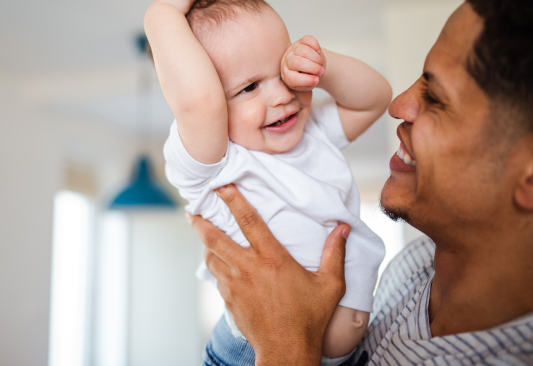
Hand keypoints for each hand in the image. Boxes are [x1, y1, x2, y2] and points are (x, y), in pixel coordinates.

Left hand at [188, 184, 349, 365]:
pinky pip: (217, 276)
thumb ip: (334, 254)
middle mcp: (249, 268)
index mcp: (272, 259)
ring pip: (212, 257)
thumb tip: (343, 228)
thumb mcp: (330, 285)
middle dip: (201, 221)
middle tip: (193, 209)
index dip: (233, 200)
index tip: (222, 186)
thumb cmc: (309, 318)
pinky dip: (214, 265)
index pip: (249, 221)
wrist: (286, 351)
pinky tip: (216, 261)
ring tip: (201, 231)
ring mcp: (235, 285)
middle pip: (215, 238)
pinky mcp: (229, 299)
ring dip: (205, 243)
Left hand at [281, 35, 326, 90]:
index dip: (306, 80)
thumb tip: (316, 78)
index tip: (317, 80)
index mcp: (287, 76)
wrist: (310, 67)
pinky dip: (316, 45)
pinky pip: (308, 40)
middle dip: (313, 67)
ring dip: (316, 58)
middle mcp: (287, 62)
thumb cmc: (308, 77)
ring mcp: (293, 50)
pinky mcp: (300, 41)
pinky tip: (318, 52)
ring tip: (321, 64)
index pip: (292, 78)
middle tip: (321, 71)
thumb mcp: (308, 85)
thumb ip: (309, 83)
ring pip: (304, 51)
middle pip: (297, 62)